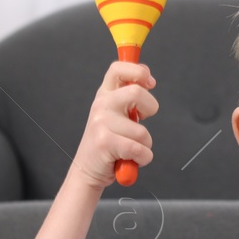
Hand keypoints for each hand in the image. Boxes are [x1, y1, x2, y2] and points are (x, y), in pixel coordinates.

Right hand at [69, 61, 158, 190]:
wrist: (88, 169)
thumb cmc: (107, 143)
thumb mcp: (116, 114)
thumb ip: (129, 96)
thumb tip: (146, 76)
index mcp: (105, 95)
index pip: (118, 69)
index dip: (138, 71)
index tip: (150, 83)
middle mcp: (101, 105)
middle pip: (136, 92)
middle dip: (150, 108)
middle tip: (142, 121)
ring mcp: (101, 123)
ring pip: (142, 132)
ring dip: (145, 145)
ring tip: (131, 149)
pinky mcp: (105, 142)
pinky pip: (139, 149)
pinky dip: (142, 159)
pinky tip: (131, 159)